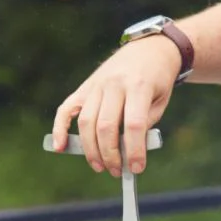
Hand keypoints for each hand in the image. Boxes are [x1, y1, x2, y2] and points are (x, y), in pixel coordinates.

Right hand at [52, 36, 181, 175]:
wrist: (147, 49)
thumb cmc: (157, 80)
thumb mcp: (160, 101)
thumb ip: (145, 124)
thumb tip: (127, 152)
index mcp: (138, 86)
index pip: (133, 125)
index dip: (134, 150)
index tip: (136, 169)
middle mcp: (114, 84)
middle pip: (106, 126)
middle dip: (110, 154)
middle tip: (116, 171)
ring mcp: (96, 85)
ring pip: (86, 122)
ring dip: (91, 149)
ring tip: (100, 166)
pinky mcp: (84, 88)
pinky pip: (66, 109)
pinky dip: (60, 129)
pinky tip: (60, 147)